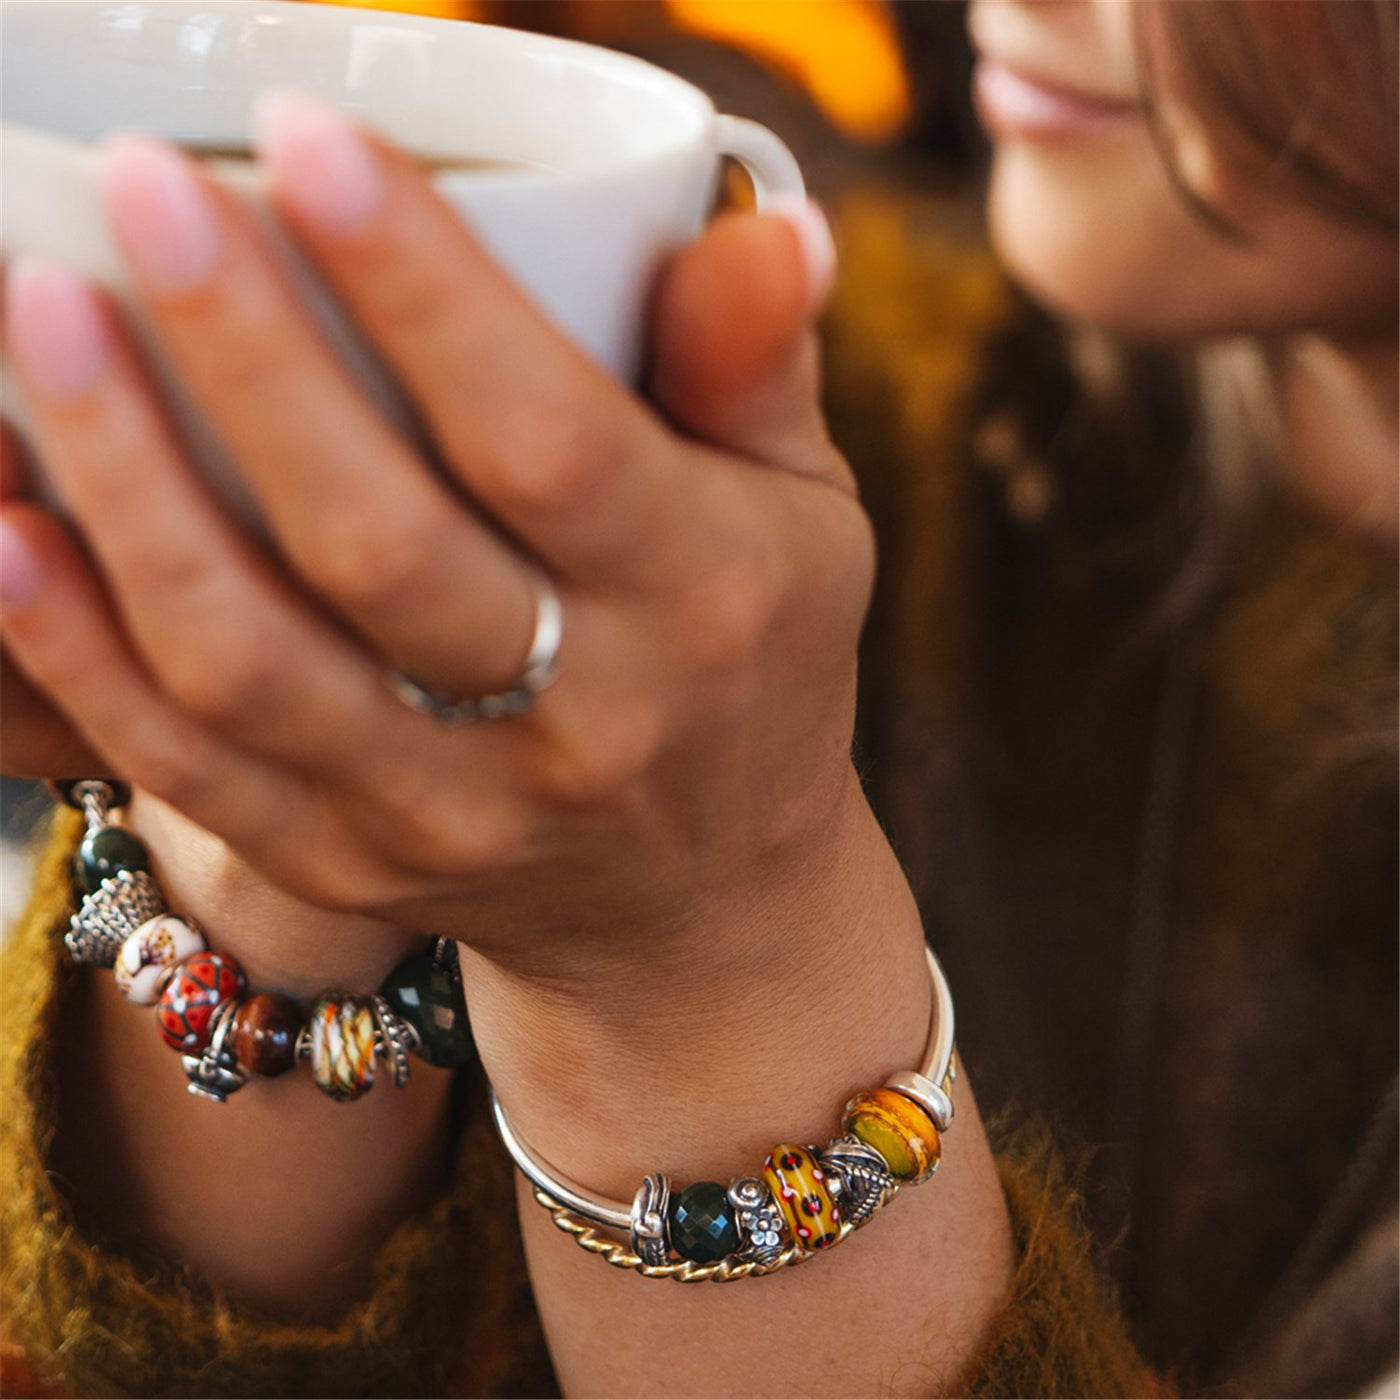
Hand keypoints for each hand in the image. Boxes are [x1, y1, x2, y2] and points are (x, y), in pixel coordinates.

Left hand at [0, 94, 866, 982]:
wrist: (703, 903)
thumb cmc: (752, 661)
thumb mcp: (806, 514)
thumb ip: (757, 366)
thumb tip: (769, 216)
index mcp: (702, 605)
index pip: (549, 439)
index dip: (425, 289)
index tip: (307, 135)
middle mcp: (581, 723)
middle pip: (377, 541)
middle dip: (246, 351)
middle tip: (144, 186)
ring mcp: (453, 813)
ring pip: (250, 660)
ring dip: (128, 484)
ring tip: (43, 314)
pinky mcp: (354, 865)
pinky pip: (190, 766)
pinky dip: (78, 646)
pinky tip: (5, 522)